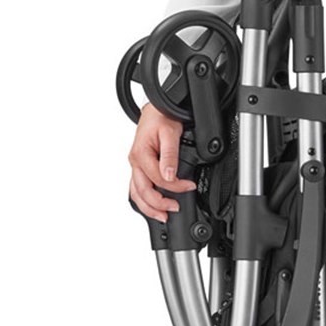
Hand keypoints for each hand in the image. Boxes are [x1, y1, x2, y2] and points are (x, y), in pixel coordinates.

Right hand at [127, 102, 197, 221]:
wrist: (156, 110)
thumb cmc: (162, 117)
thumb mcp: (170, 133)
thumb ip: (170, 156)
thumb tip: (170, 176)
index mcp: (140, 154)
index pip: (158, 179)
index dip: (175, 187)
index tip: (190, 186)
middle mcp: (135, 162)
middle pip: (142, 192)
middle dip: (158, 205)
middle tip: (174, 210)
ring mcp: (135, 166)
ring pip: (136, 193)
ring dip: (148, 207)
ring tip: (162, 216)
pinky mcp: (138, 167)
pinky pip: (136, 188)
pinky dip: (143, 200)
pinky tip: (153, 206)